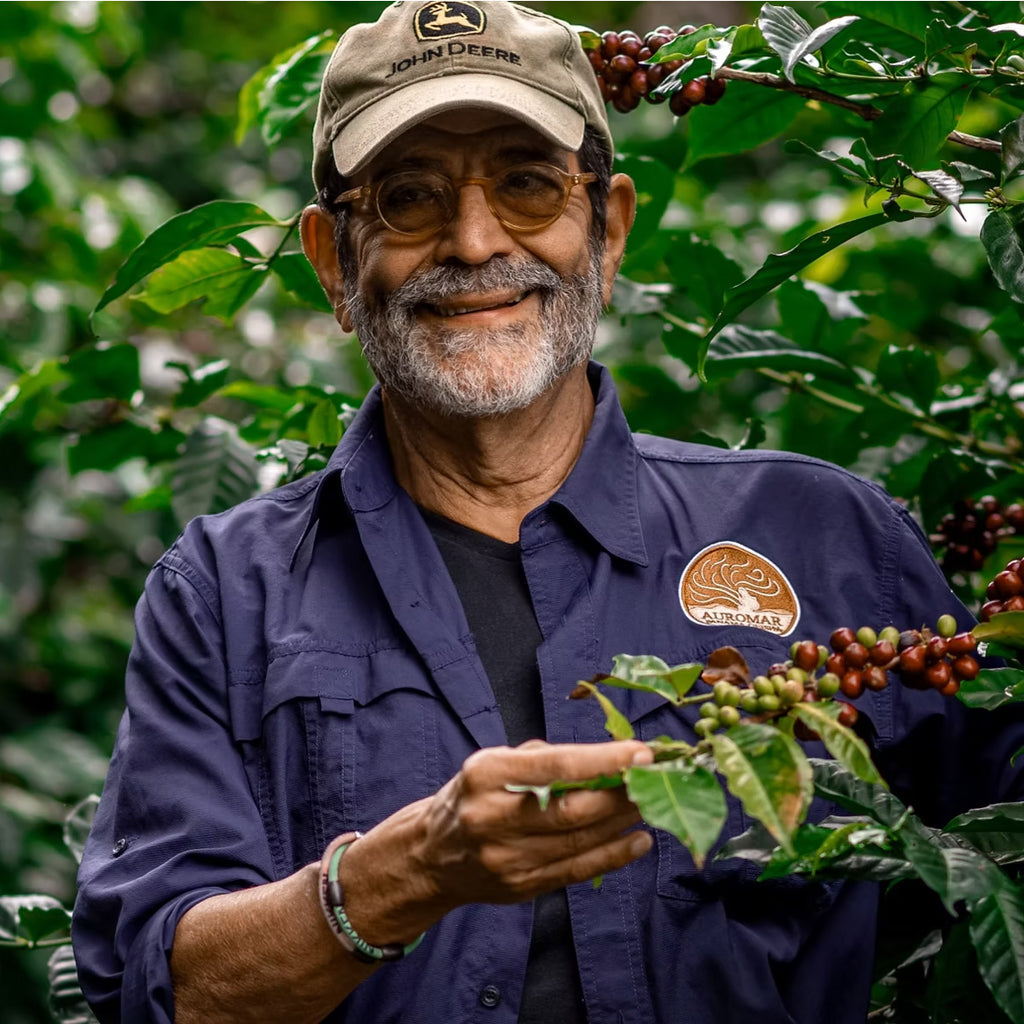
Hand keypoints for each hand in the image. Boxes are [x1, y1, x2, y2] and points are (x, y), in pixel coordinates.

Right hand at [420, 739, 653, 907]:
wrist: (431, 855)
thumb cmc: (473, 796)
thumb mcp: (494, 762)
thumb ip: (545, 758)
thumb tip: (606, 757)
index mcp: (486, 775)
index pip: (554, 766)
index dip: (603, 761)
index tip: (641, 752)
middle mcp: (493, 818)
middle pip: (572, 810)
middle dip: (622, 793)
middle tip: (657, 778)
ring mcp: (506, 859)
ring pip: (580, 842)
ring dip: (624, 822)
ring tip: (655, 802)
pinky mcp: (521, 888)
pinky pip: (577, 871)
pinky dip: (614, 855)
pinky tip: (640, 839)